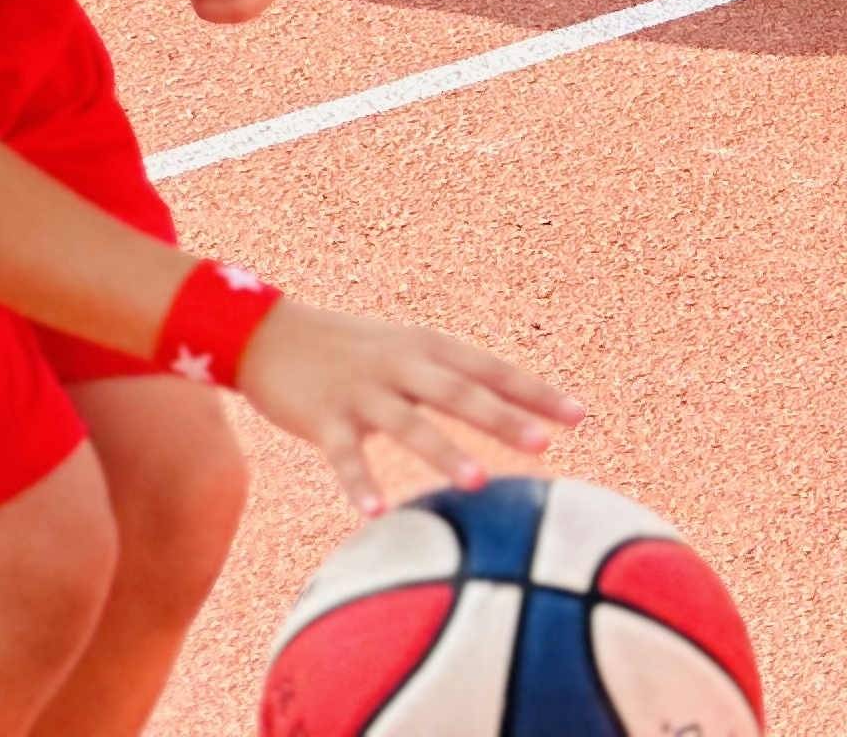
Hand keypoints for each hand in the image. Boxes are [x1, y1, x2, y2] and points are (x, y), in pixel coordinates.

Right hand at [235, 297, 582, 518]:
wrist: (267, 333)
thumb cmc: (351, 351)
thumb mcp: (405, 352)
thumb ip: (449, 380)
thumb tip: (507, 415)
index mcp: (429, 348)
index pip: (492, 370)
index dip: (535, 392)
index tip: (579, 415)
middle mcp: (401, 364)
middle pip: (461, 392)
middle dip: (503, 417)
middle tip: (545, 443)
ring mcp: (362, 391)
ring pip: (410, 423)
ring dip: (444, 453)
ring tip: (479, 483)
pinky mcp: (322, 416)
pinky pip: (345, 455)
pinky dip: (360, 483)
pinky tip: (376, 512)